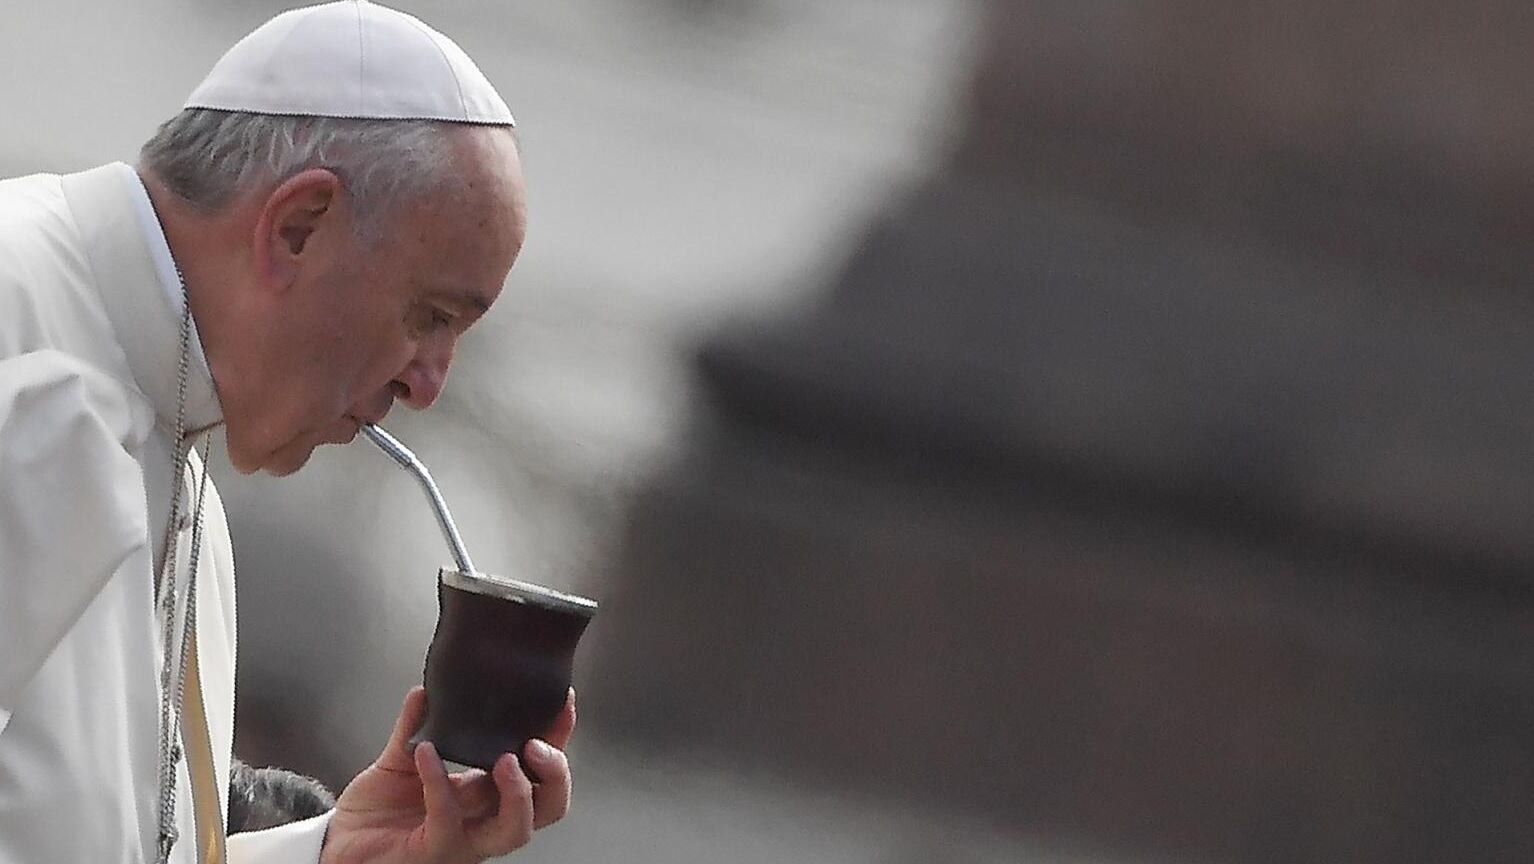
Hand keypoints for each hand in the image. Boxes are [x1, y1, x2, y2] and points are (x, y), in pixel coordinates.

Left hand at [319, 686, 575, 863]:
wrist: (341, 846)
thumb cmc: (377, 812)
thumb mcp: (403, 759)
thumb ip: (417, 725)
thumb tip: (427, 689)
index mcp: (486, 793)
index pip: (539, 770)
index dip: (558, 740)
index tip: (560, 703)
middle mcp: (483, 820)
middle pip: (548, 808)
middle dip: (555, 775)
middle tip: (536, 746)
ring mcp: (463, 841)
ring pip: (515, 829)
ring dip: (518, 793)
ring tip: (505, 759)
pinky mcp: (432, 851)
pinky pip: (447, 820)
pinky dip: (439, 781)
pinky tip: (426, 753)